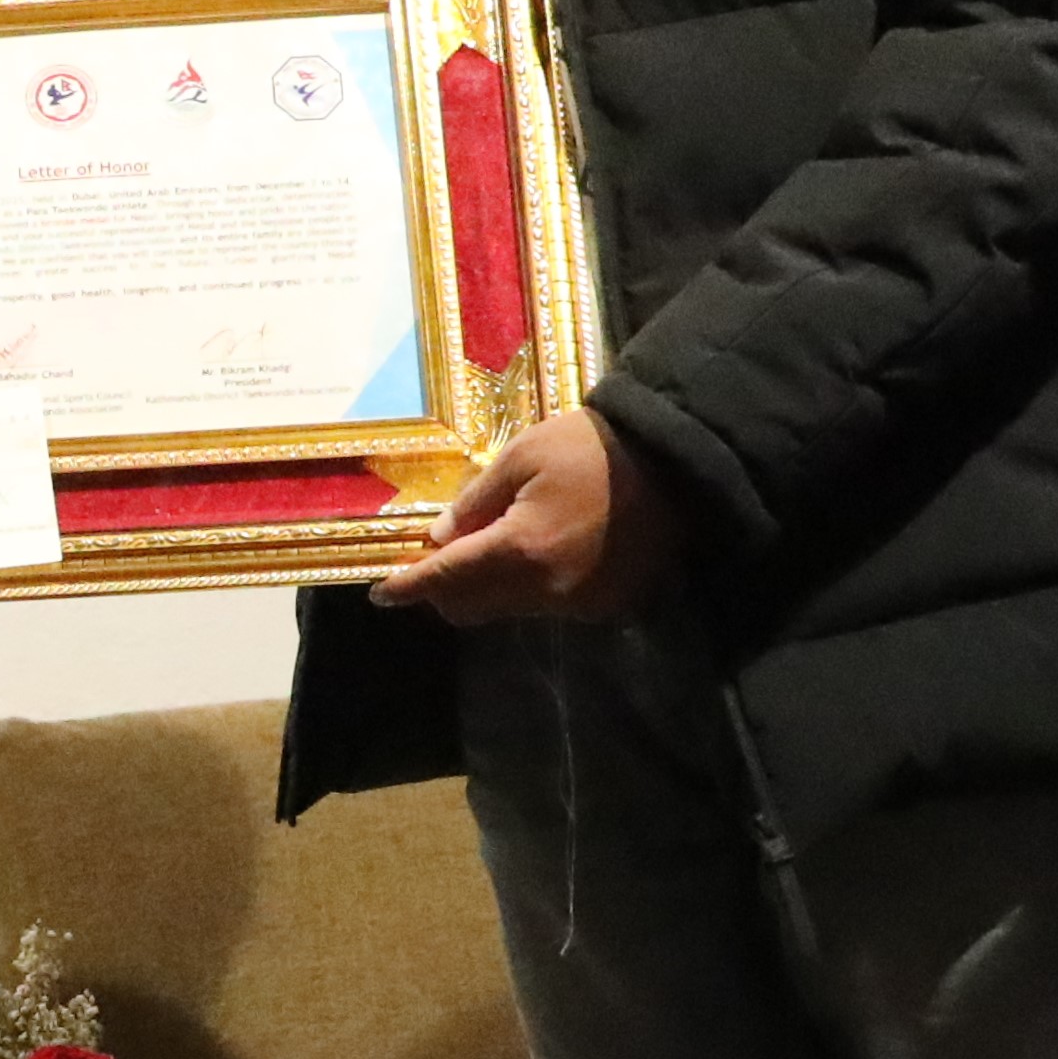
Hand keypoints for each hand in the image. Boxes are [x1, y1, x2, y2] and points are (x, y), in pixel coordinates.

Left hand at [372, 408, 681, 626]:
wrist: (676, 462)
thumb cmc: (592, 447)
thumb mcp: (522, 456)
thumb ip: (475, 501)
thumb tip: (439, 538)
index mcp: (521, 550)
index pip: (447, 579)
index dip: (409, 587)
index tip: (381, 592)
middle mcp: (547, 590)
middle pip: (472, 607)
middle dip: (442, 590)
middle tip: (431, 561)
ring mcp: (580, 605)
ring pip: (508, 611)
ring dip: (485, 588)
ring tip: (484, 548)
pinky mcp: (606, 606)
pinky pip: (547, 608)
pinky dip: (526, 588)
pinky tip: (532, 553)